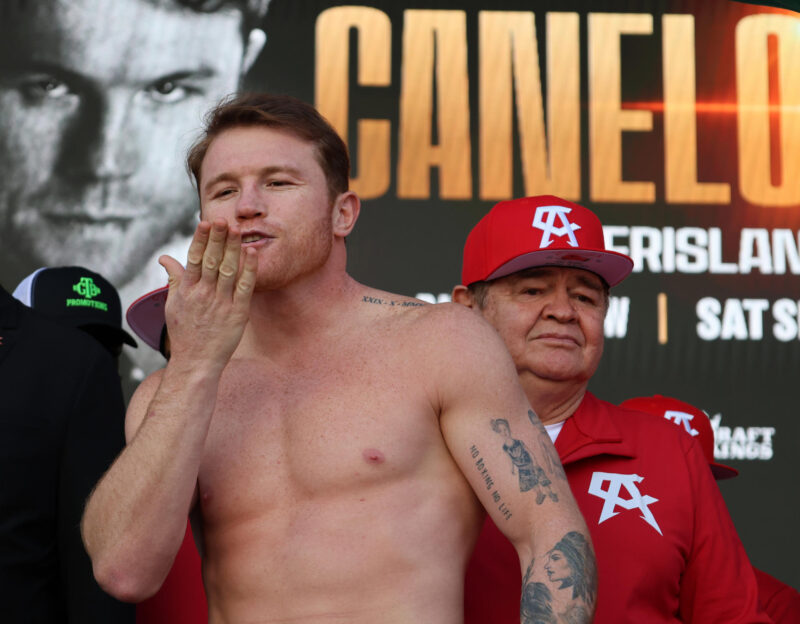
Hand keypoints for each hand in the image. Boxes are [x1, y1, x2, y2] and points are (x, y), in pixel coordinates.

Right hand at [158, 218, 256, 371]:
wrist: (196, 362)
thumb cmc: (185, 333)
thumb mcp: (173, 304)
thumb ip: (173, 279)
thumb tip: (164, 258)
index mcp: (187, 290)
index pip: (194, 258)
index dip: (201, 240)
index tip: (206, 223)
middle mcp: (203, 294)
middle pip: (212, 260)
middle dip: (218, 238)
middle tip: (224, 219)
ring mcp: (221, 303)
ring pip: (229, 270)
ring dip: (234, 248)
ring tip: (238, 229)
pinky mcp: (238, 313)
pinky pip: (245, 287)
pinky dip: (249, 269)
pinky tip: (252, 253)